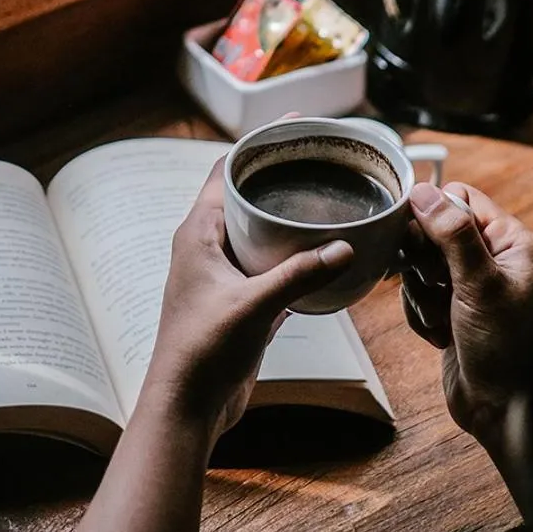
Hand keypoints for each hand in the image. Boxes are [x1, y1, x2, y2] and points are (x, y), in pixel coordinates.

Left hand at [140, 156, 353, 448]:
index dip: (258, 143)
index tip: (295, 125)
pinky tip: (324, 251)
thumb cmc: (202, 352)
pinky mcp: (239, 298)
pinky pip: (269, 262)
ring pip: (258, 228)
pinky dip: (293, 252)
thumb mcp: (254, 306)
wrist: (187, 406)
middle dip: (279, 174)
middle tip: (321, 158)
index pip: (227, 169)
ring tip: (329, 197)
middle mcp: (207, 245)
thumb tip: (345, 246)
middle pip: (245, 193)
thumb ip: (300, 275)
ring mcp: (222, 272)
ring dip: (288, 214)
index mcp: (198, 233)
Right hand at [400, 181, 532, 461]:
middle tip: (435, 284)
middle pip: (432, 231)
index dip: (433, 214)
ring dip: (422, 294)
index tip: (419, 239)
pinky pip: (416, 295)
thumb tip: (424, 193)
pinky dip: (420, 314)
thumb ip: (453, 235)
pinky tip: (440, 335)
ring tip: (444, 319)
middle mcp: (491, 259)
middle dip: (424, 263)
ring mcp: (469, 285)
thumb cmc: (507, 349)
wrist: (501, 410)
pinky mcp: (450, 309)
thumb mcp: (480, 285)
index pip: (459, 199)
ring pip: (419, 266)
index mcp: (509, 241)